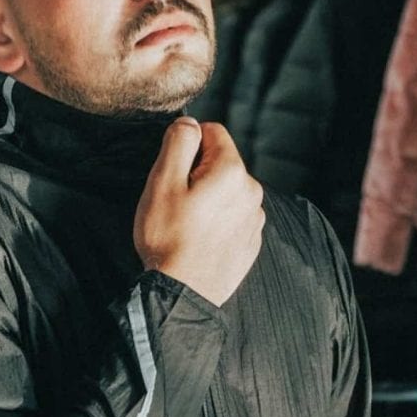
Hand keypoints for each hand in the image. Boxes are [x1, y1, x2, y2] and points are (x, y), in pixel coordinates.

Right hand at [134, 117, 264, 306]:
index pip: (212, 131)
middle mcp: (252, 191)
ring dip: (208, 198)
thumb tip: (189, 123)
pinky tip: (199, 239)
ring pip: (227, 190)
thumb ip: (178, 143)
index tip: (173, 174)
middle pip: (221, 161)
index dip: (187, 146)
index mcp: (232, 171)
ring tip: (187, 224)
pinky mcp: (251, 240)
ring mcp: (255, 218)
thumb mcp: (162, 183)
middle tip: (176, 202)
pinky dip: (217, 220)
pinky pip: (232, 216)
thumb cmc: (167, 238)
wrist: (182, 294)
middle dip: (198, 172)